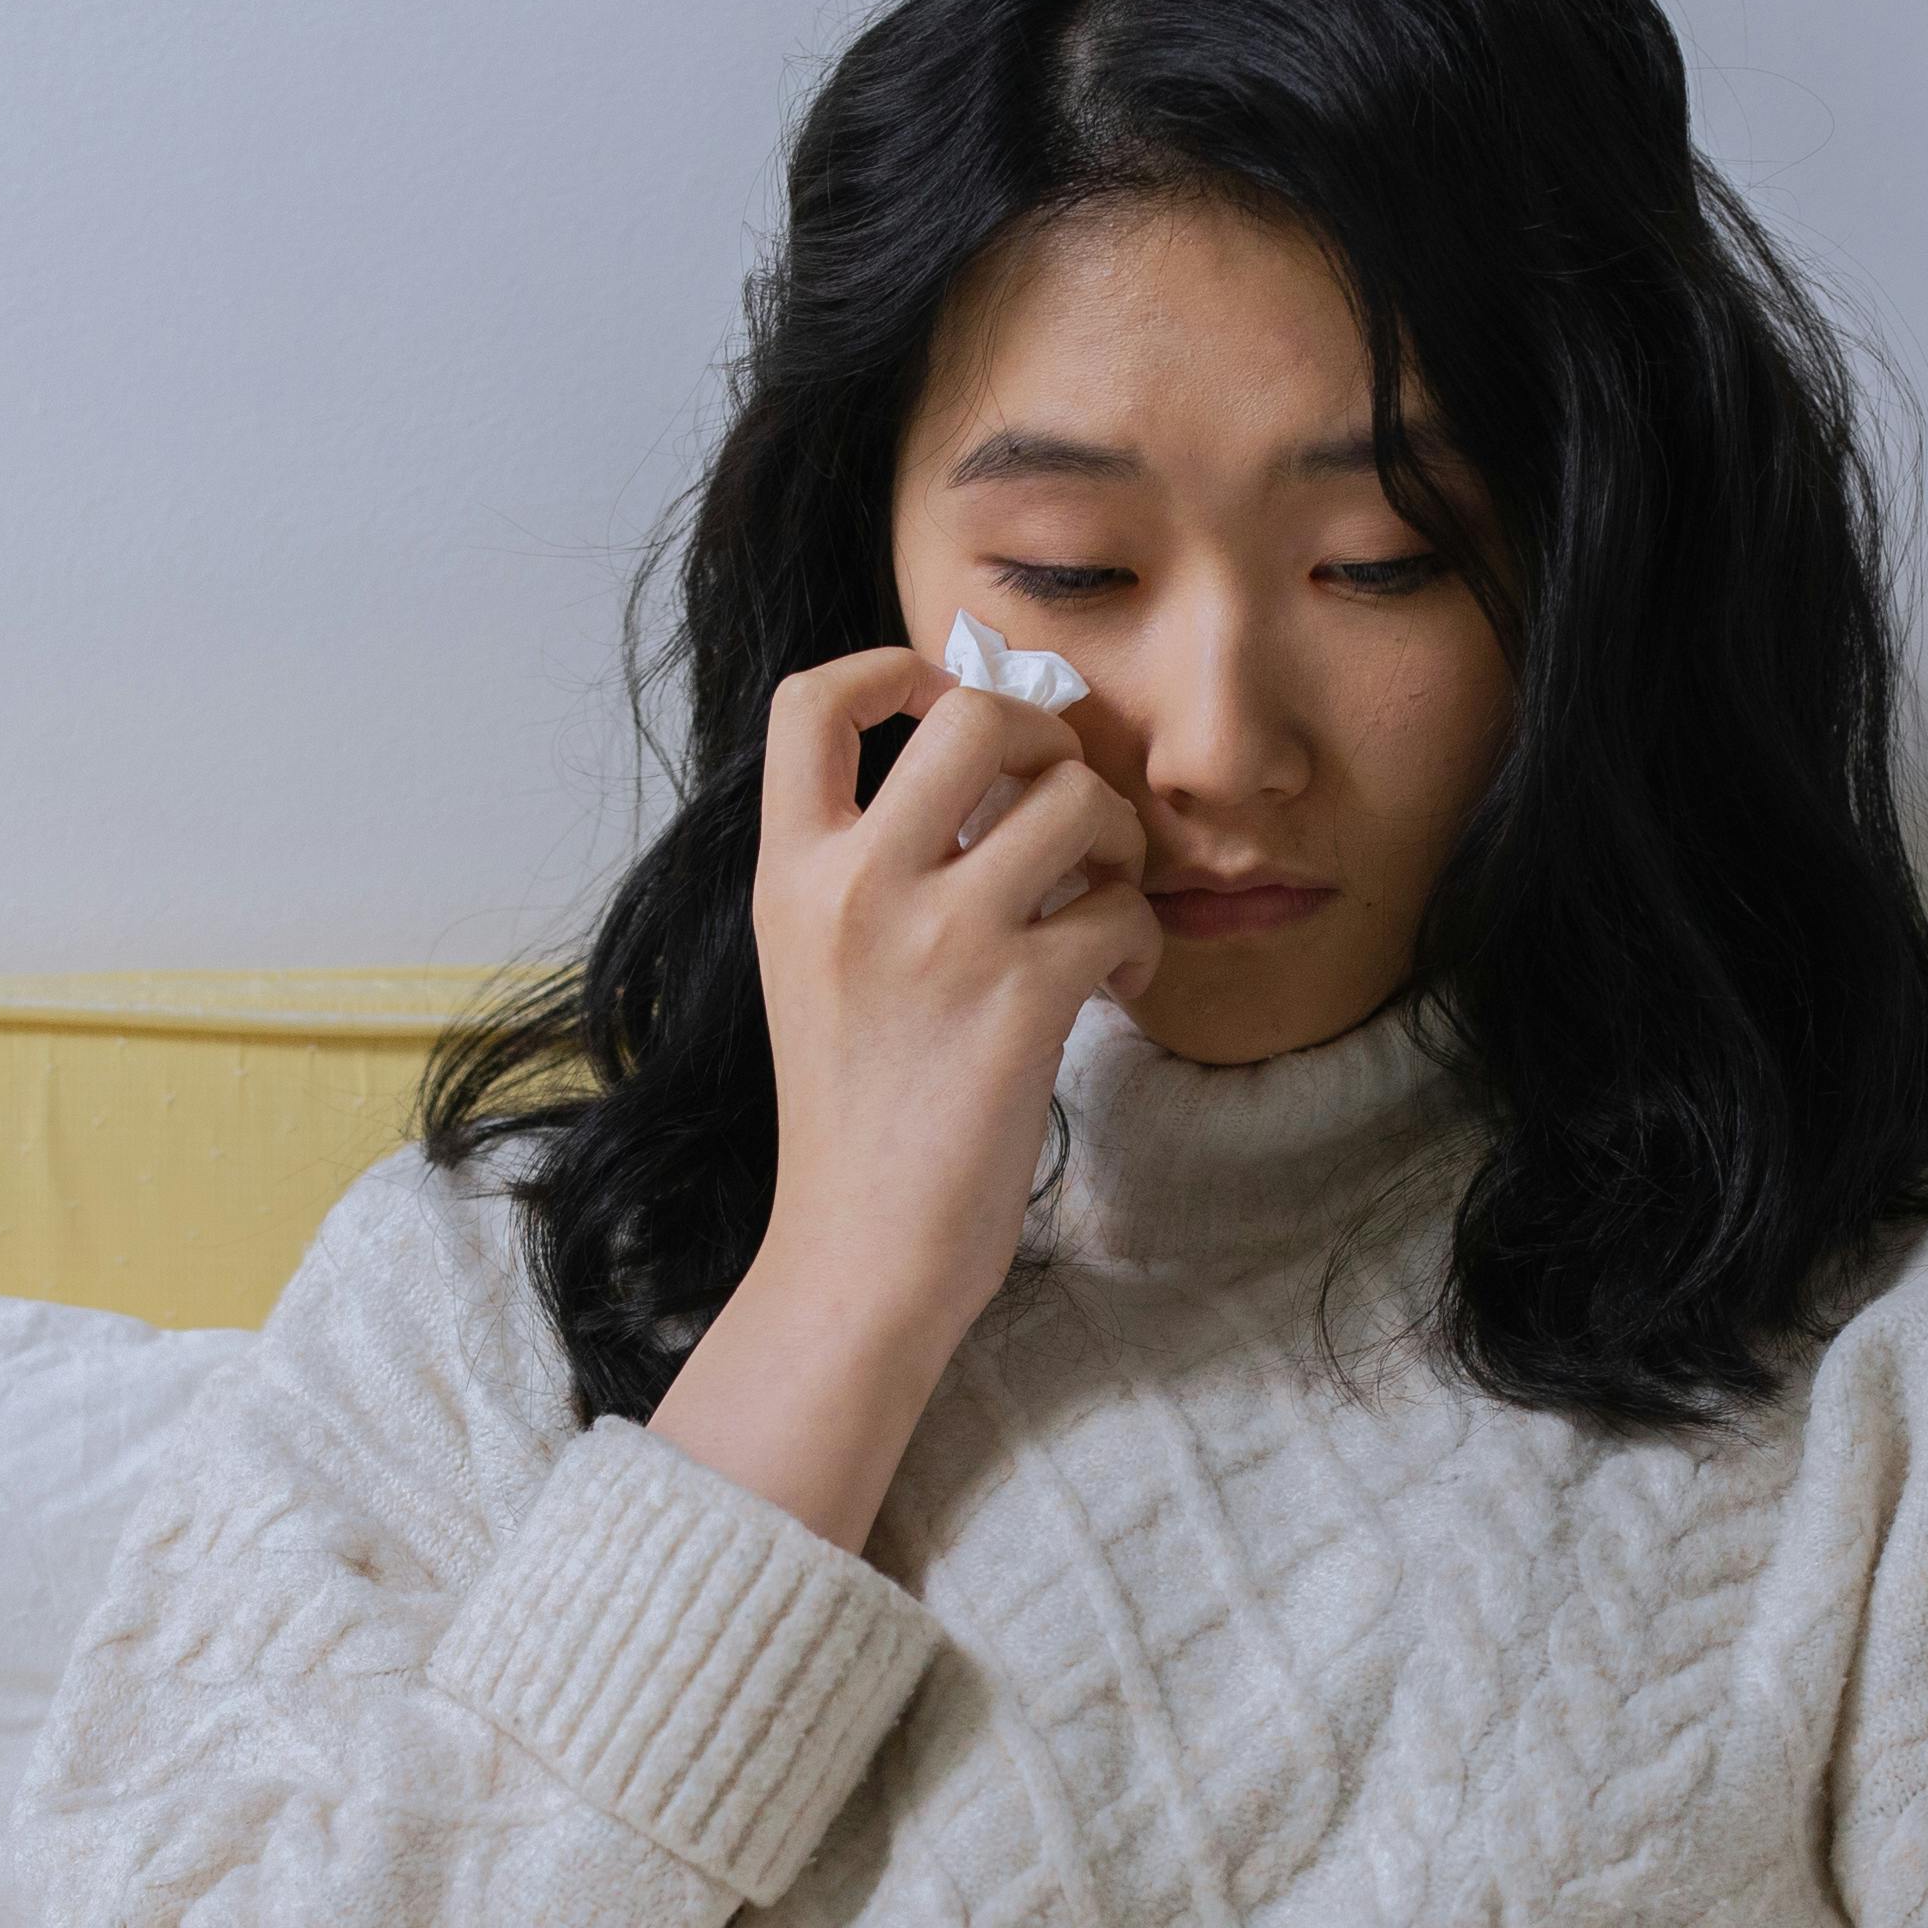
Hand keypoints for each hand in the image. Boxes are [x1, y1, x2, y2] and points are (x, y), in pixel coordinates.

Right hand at [651, 644, 1151, 1548]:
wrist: (860, 1257)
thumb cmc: (853, 1122)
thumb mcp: (812, 969)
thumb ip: (864, 869)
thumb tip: (983, 774)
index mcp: (789, 874)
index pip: (812, 700)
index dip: (893, 670)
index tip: (942, 704)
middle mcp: (854, 887)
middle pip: (973, 713)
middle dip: (1045, 741)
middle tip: (1059, 810)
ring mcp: (939, 939)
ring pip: (1075, 799)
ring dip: (1114, 844)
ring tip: (1099, 908)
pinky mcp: (1021, 998)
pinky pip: (1120, 906)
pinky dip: (1138, 938)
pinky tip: (1114, 985)